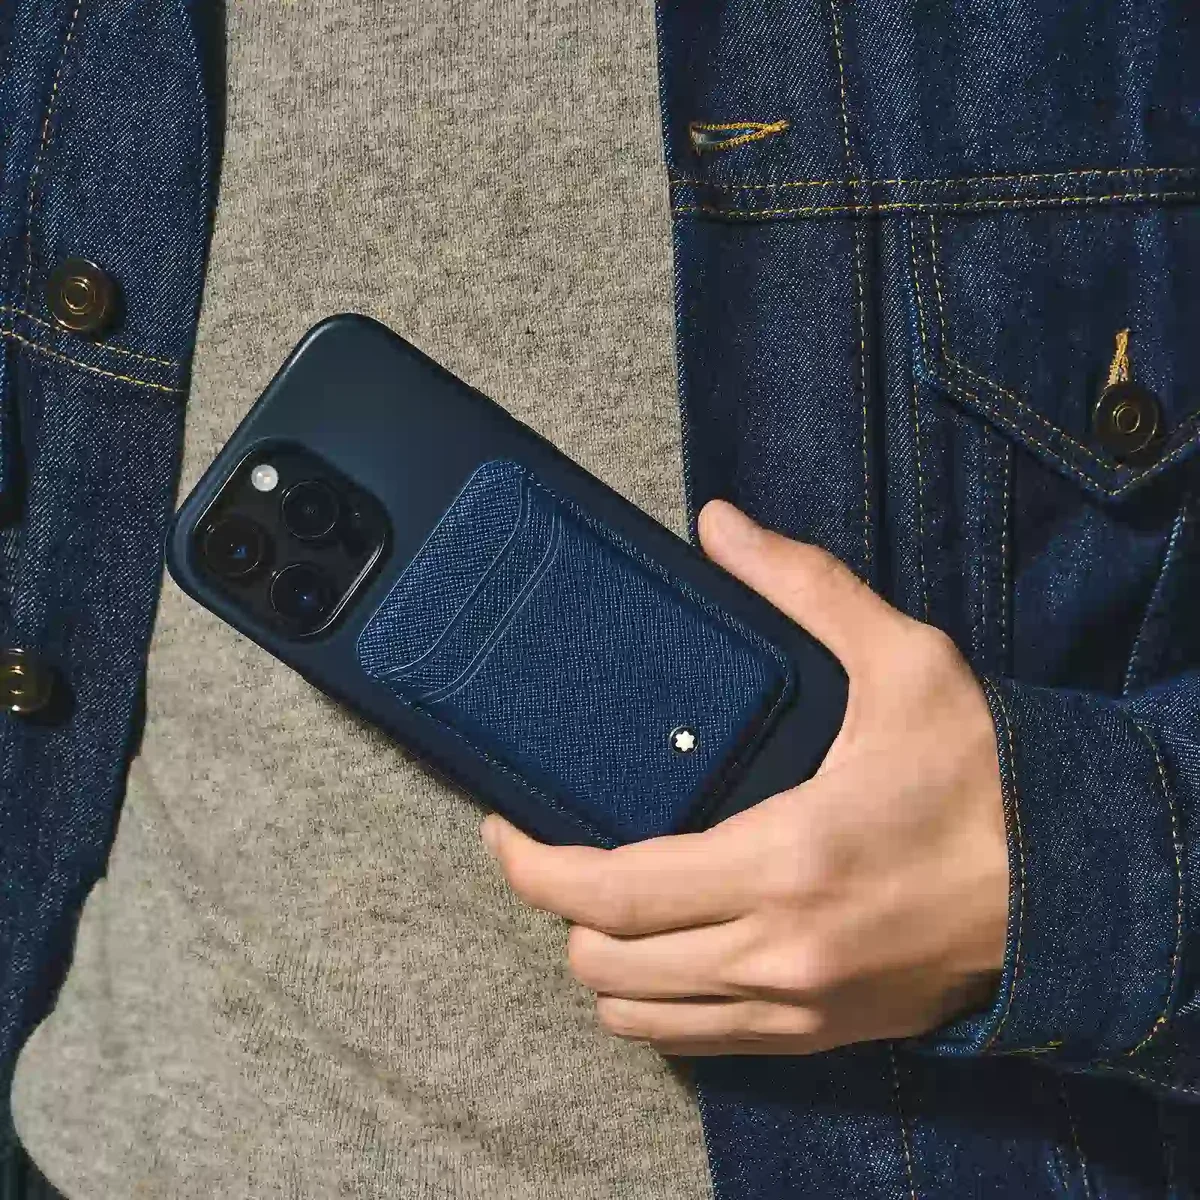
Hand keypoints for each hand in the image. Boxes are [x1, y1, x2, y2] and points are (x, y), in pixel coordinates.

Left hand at [481, 500, 1008, 1055]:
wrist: (1072, 888)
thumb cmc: (986, 776)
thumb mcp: (904, 661)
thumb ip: (804, 588)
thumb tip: (720, 525)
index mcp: (781, 860)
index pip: (607, 890)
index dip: (530, 867)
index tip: (502, 832)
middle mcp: (774, 952)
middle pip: (603, 963)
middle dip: (558, 909)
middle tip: (559, 852)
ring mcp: (793, 1008)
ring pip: (637, 1018)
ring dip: (601, 962)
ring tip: (604, 903)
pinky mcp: (817, 1034)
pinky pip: (696, 1045)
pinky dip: (657, 1004)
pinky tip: (668, 950)